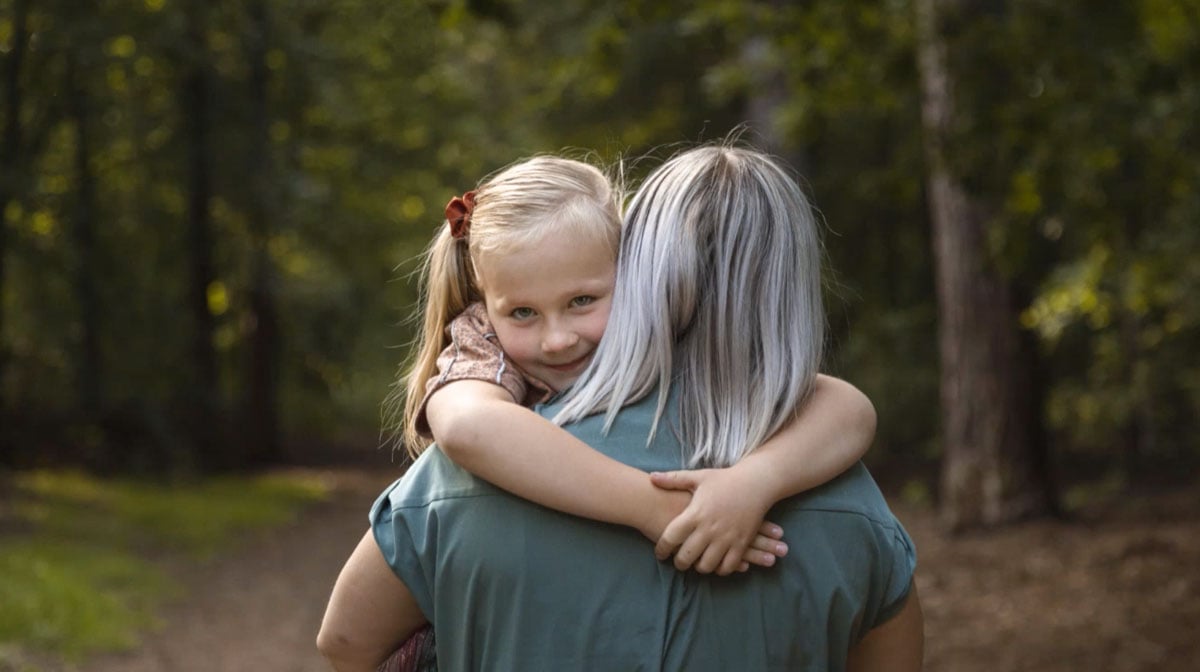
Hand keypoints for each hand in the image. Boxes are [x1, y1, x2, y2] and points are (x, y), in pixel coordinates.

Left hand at [650, 468, 787, 575]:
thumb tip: (651, 477)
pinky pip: (728, 566)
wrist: (755, 483)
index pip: (671, 538)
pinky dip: (720, 569)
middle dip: (679, 563)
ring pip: (707, 565)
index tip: (660, 553)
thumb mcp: (698, 477)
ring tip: (696, 563)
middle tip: (678, 561)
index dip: (661, 549)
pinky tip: (716, 563)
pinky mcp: (741, 544)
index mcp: (695, 513)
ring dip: (699, 567)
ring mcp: (726, 538)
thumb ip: (673, 480)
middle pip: (687, 557)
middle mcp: (709, 529)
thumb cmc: (724, 480)